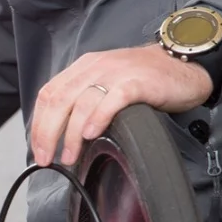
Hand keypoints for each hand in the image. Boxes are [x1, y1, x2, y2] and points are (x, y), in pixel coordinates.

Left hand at [29, 44, 213, 166]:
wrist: (183, 63)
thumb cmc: (144, 79)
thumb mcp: (105, 83)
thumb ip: (82, 100)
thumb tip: (59, 134)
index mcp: (83, 68)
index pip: (48, 95)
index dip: (38, 124)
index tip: (38, 149)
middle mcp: (95, 67)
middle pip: (59, 101)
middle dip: (47, 134)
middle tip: (47, 159)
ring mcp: (116, 73)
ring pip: (82, 103)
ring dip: (72, 134)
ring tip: (70, 156)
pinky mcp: (138, 82)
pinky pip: (113, 100)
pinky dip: (99, 117)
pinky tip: (92, 134)